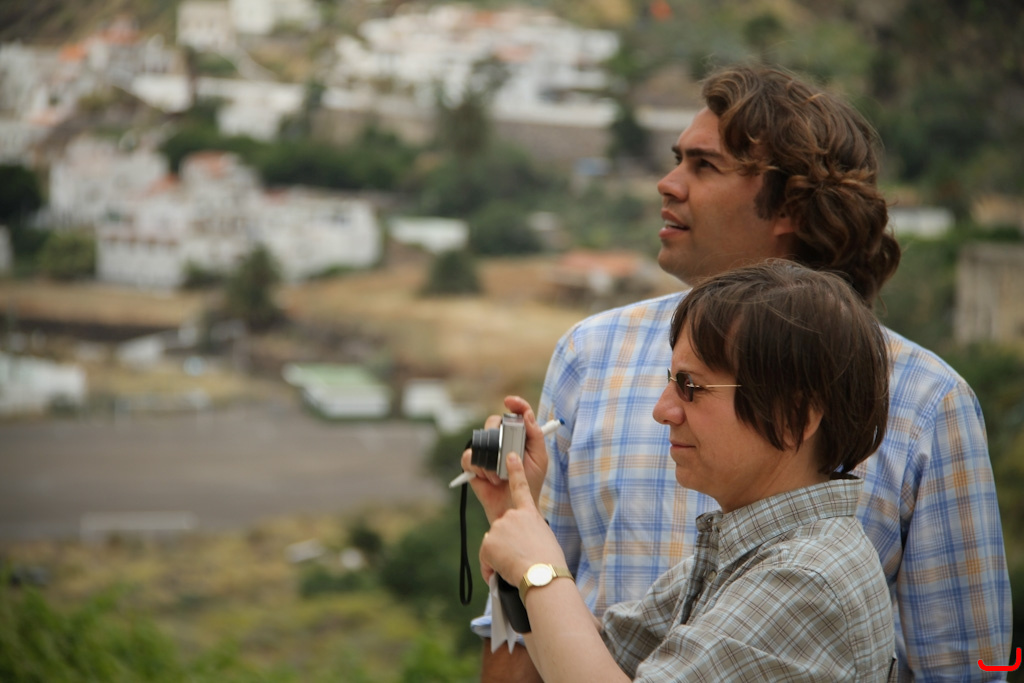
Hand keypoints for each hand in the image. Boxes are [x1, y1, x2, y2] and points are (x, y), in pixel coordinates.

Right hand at [461, 396, 549, 523]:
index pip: (516, 413)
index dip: (515, 404)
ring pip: (480, 439)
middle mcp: (500, 440)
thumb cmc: (530, 483)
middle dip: (499, 436)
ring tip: (500, 475)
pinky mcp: (473, 465)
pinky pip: (469, 457)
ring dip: (491, 458)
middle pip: (493, 421)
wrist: (515, 506)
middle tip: (508, 454)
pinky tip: (488, 478)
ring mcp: (486, 451)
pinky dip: (478, 467)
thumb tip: (526, 414)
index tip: (510, 402)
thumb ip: (535, 435)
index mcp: (518, 435)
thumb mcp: (539, 459)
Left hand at [479, 450, 565, 584]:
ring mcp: (500, 526)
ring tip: (517, 565)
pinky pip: (486, 558)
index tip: (511, 456)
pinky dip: (491, 568)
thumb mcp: (543, 540)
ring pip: (494, 544)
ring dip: (501, 557)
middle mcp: (513, 516)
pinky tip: (503, 570)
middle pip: (502, 529)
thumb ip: (528, 533)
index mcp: (530, 513)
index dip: (515, 470)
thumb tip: (517, 542)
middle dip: (507, 545)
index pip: (520, 487)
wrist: (542, 574)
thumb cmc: (549, 562)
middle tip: (521, 558)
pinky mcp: (488, 541)